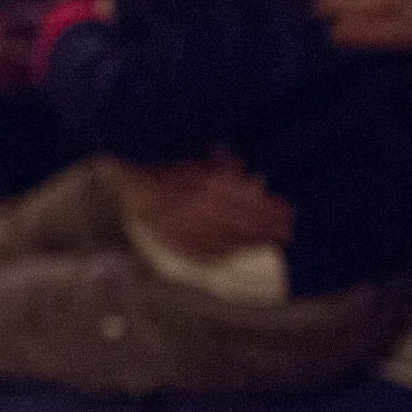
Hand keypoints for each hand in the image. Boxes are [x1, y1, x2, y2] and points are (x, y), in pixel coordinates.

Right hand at [110, 150, 291, 260]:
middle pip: (239, 222)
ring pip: (223, 239)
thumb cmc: (162, 167)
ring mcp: (181, 227)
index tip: (288, 213)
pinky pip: (200, 252)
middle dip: (265, 228)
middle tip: (286, 232)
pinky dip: (221, 254)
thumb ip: (219, 163)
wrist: (123, 182)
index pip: (245, 201)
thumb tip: (243, 167)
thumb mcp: (193, 158)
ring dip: (249, 243)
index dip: (268, 209)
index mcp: (202, 183)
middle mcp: (193, 206)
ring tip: (268, 242)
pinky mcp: (169, 240)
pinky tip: (236, 252)